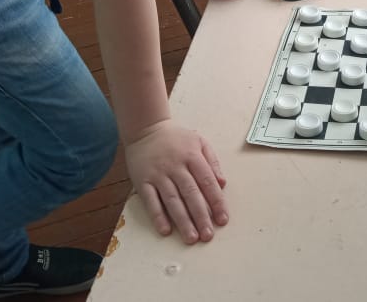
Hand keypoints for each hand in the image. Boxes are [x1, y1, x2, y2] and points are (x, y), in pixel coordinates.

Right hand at [124, 119, 227, 243]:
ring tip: (191, 238)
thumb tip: (223, 183)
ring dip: (182, 221)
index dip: (216, 202)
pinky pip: (151, 201)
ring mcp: (158, 174)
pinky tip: (165, 230)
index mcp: (192, 156)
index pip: (207, 182)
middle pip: (191, 194)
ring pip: (172, 200)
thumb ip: (212, 162)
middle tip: (208, 235)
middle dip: (201, 216)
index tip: (223, 219)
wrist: (146, 129)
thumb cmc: (176, 138)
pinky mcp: (143, 181)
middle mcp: (176, 166)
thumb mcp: (199, 142)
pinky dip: (157, 216)